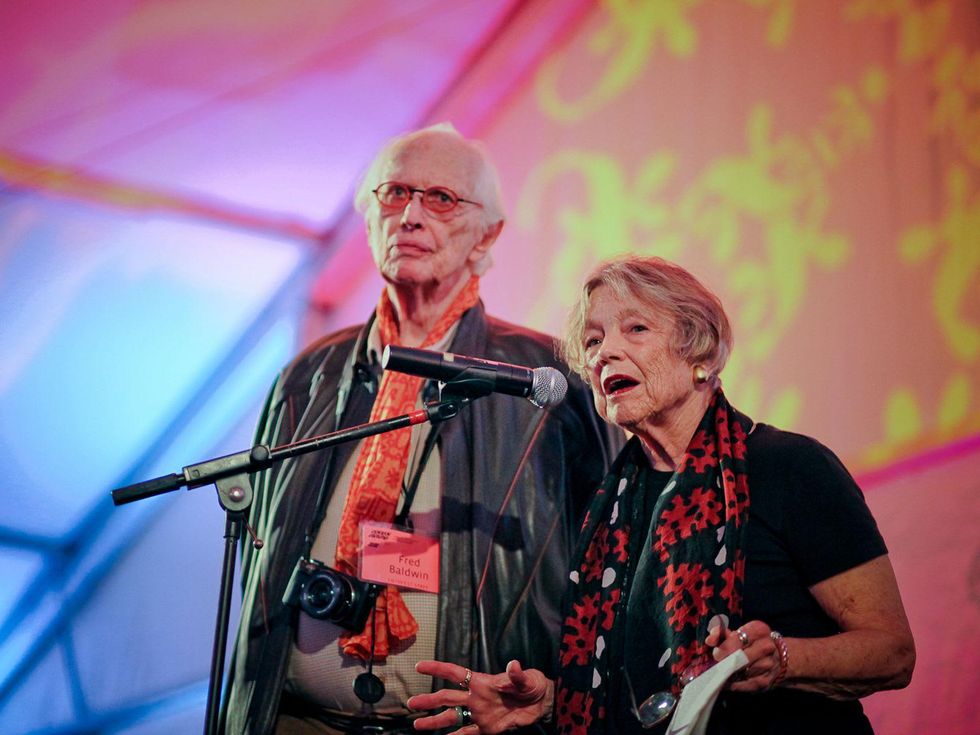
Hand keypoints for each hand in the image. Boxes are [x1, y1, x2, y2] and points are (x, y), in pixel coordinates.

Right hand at [407, 659, 553, 733]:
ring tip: (418, 725)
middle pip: (447, 697)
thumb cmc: (532, 684)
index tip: (419, 666)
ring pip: (452, 717)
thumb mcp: (526, 678)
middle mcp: (476, 697)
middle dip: (429, 700)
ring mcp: (480, 714)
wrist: (541, 704)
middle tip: (411, 703)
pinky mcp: (488, 729)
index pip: (455, 673)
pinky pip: (468, 734)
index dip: (438, 669)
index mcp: (482, 682)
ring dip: (436, 721)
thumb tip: (513, 665)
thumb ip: (516, 675)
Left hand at [705, 619, 783, 691]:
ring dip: (728, 673)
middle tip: (718, 663)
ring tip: (722, 671)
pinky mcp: (765, 682)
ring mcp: (767, 665)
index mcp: (759, 630)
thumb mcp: (740, 633)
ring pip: (740, 672)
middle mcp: (766, 646)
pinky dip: (732, 684)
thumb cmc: (753, 643)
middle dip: (725, 661)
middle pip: (739, 657)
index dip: (724, 647)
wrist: (779, 659)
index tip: (716, 652)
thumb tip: (710, 640)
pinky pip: (743, 685)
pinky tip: (727, 681)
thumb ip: (722, 634)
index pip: (737, 639)